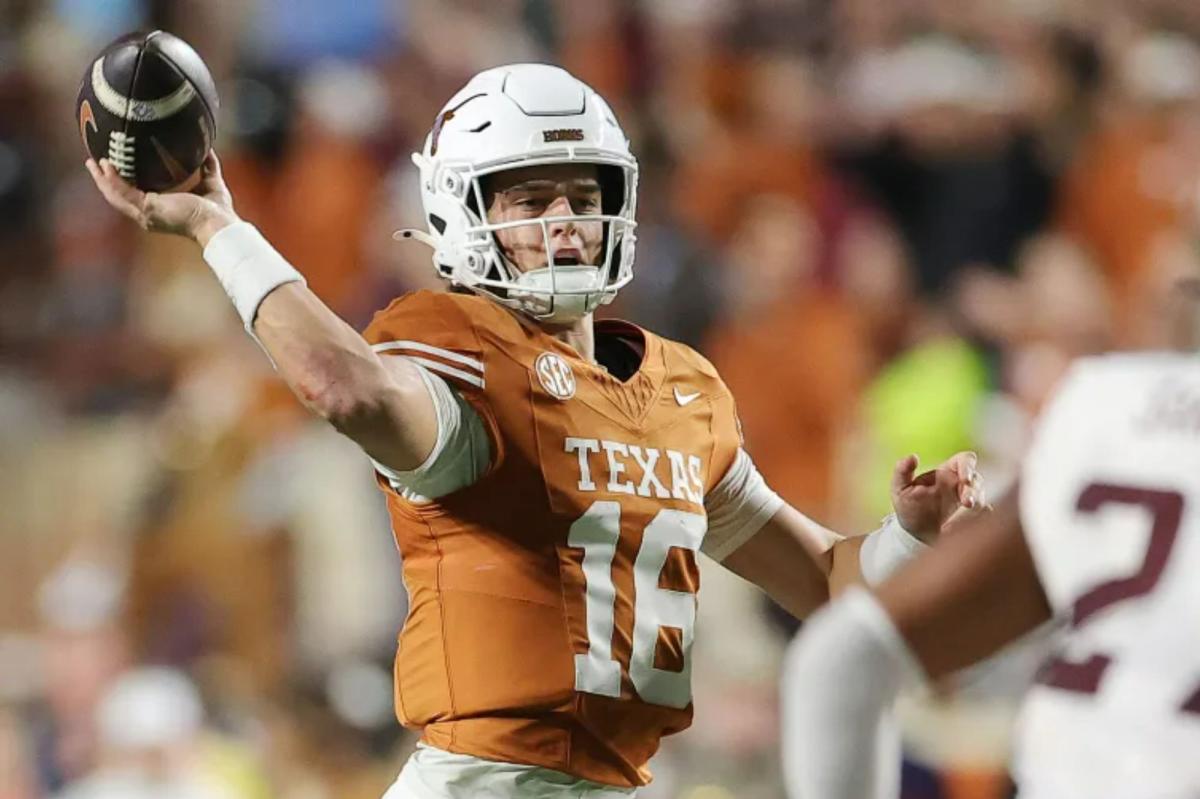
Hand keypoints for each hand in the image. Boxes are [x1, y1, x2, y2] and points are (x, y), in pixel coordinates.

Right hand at [85, 152, 237, 245]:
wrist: (219, 223)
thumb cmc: (217, 211)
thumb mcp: (210, 182)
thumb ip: (208, 167)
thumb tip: (209, 150)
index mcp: (159, 210)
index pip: (134, 196)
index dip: (120, 183)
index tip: (111, 167)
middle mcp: (149, 215)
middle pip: (118, 197)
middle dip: (104, 181)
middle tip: (93, 163)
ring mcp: (146, 214)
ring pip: (116, 196)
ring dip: (103, 179)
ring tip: (93, 163)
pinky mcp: (148, 210)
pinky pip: (124, 193)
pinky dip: (113, 180)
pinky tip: (106, 166)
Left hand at [890, 452, 985, 541]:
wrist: (914, 534)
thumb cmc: (908, 507)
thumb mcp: (900, 489)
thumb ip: (902, 471)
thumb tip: (912, 456)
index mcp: (946, 472)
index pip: (966, 460)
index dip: (969, 466)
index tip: (965, 480)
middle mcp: (961, 484)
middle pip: (977, 480)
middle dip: (974, 492)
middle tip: (966, 504)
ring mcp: (969, 501)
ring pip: (982, 499)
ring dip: (973, 510)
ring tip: (951, 526)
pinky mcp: (973, 518)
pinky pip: (984, 517)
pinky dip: (976, 523)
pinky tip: (958, 531)